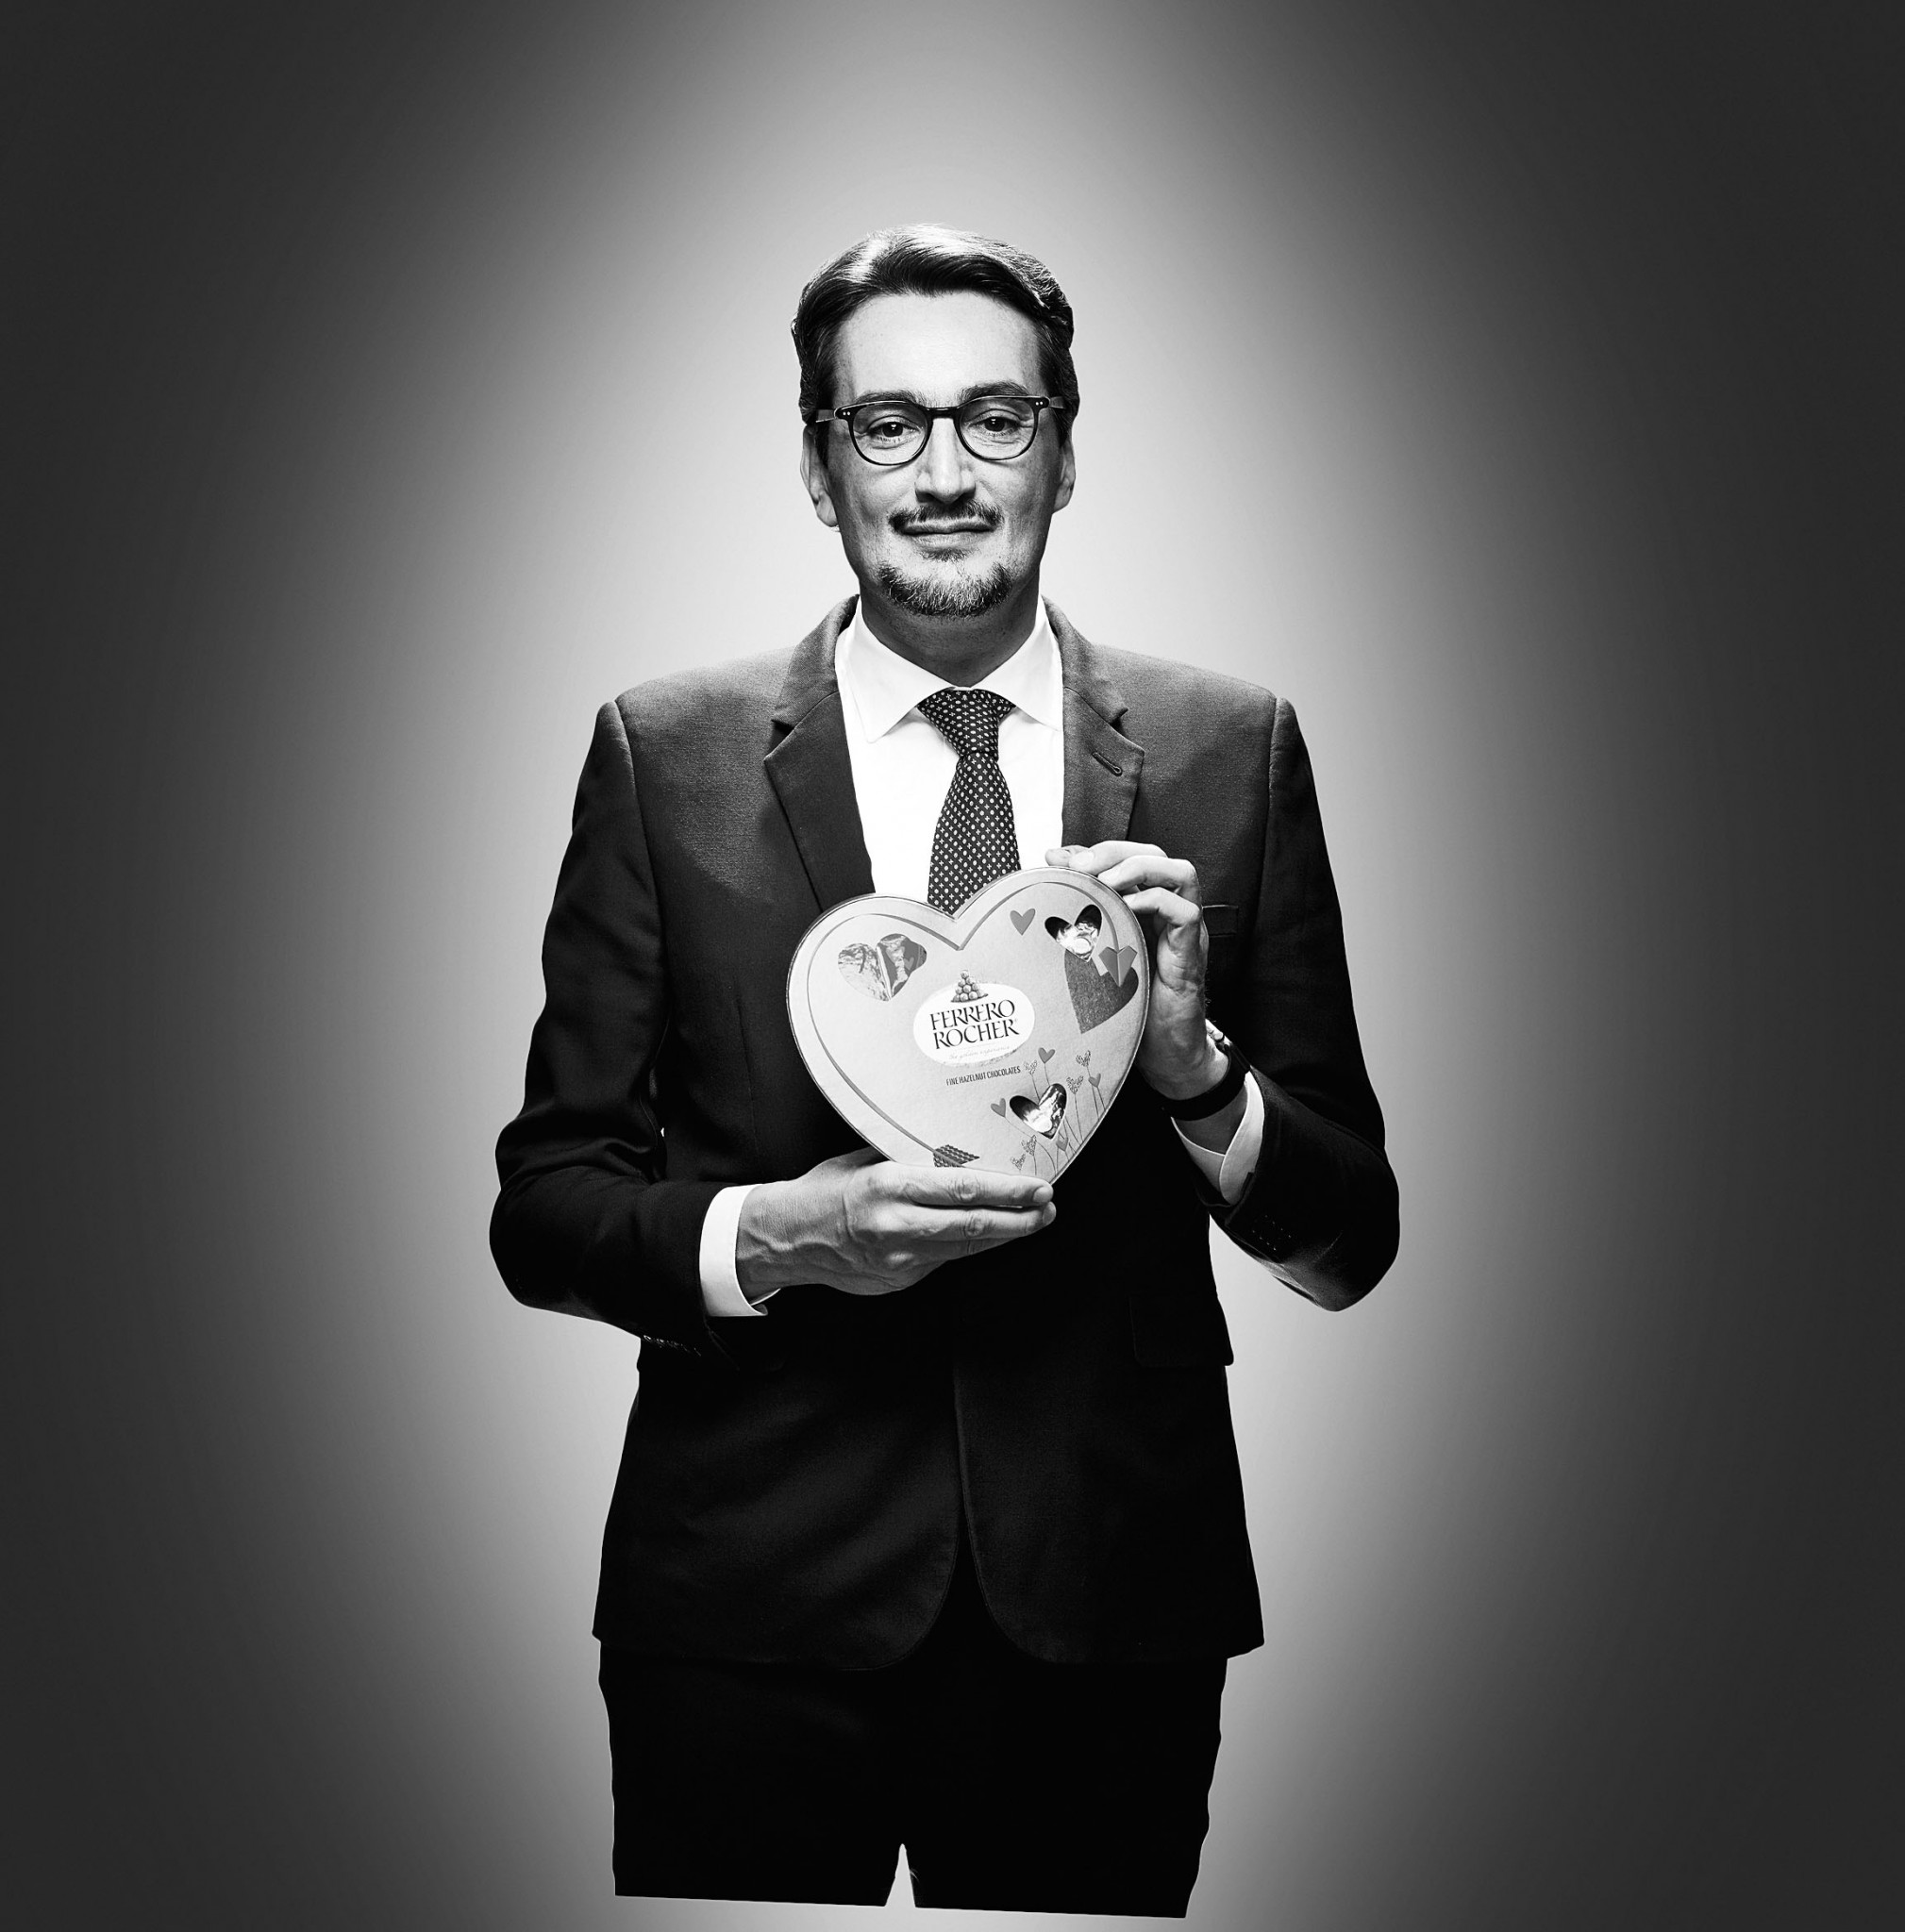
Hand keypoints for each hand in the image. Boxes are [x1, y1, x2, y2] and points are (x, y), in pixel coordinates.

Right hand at [736, 1148, 1056, 1298]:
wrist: (788, 1239)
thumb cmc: (825, 1191)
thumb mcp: (865, 1159)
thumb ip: (911, 1158)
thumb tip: (960, 1148)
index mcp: (886, 1187)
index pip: (961, 1190)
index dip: (1006, 1191)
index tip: (1037, 1187)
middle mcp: (895, 1227)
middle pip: (973, 1225)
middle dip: (1019, 1218)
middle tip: (1048, 1207)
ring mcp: (899, 1260)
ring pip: (966, 1247)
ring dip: (1004, 1234)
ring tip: (1033, 1221)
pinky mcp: (900, 1280)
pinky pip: (946, 1259)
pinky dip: (972, 1245)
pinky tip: (991, 1234)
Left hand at [1046, 840, 1223, 1100]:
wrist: (1162, 1052)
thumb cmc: (1129, 1005)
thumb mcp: (1096, 954)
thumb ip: (1080, 920)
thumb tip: (1048, 891)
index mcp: (1148, 908)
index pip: (1131, 856)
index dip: (1097, 850)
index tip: (1057, 858)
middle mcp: (1171, 912)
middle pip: (1156, 854)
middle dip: (1115, 851)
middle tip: (1080, 865)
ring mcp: (1185, 931)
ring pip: (1182, 872)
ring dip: (1139, 868)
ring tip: (1105, 881)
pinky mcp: (1191, 952)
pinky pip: (1185, 911)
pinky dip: (1154, 901)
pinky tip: (1125, 909)